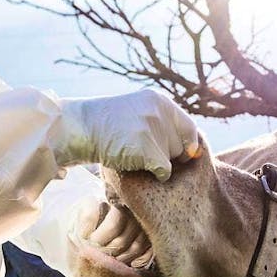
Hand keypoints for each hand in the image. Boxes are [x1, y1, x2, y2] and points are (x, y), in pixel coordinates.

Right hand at [55, 89, 199, 180]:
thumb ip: (163, 122)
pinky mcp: (147, 149)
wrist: (81, 128)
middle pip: (182, 145)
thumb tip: (195, 150)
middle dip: (169, 153)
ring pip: (174, 159)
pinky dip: (156, 175)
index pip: (189, 127)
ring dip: (160, 163)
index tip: (181, 155)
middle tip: (144, 153)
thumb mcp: (138, 111)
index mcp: (160, 101)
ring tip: (137, 156)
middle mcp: (160, 112)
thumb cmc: (108, 125)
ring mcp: (154, 129)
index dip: (188, 144)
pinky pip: (165, 171)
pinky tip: (139, 168)